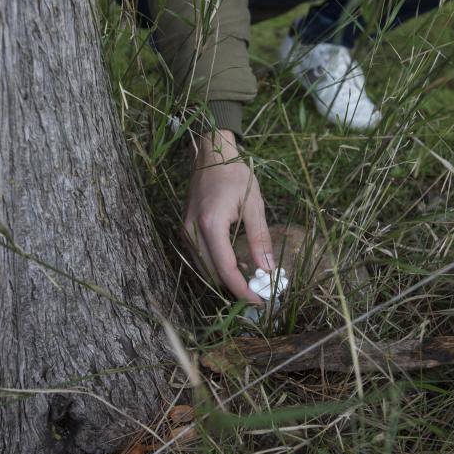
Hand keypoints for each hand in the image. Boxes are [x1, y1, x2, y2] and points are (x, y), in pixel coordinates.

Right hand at [183, 130, 273, 304]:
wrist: (211, 153)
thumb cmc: (234, 174)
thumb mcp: (254, 204)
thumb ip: (260, 238)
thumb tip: (268, 270)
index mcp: (210, 225)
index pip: (225, 269)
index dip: (242, 289)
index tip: (260, 300)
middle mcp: (193, 231)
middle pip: (212, 274)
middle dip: (235, 287)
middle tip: (260, 290)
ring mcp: (185, 231)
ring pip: (204, 269)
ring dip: (226, 277)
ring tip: (251, 274)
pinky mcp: (185, 230)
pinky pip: (200, 257)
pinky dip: (217, 266)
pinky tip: (236, 261)